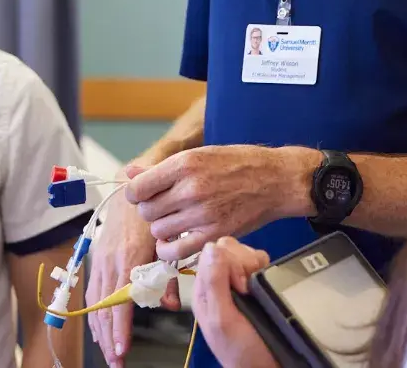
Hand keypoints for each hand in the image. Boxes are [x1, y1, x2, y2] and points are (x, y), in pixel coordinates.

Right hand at [87, 165, 179, 366]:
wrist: (132, 187)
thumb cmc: (154, 214)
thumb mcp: (167, 242)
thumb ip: (168, 275)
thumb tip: (169, 305)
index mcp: (128, 258)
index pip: (121, 303)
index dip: (120, 329)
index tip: (122, 350)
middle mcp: (110, 261)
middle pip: (104, 309)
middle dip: (109, 339)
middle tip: (116, 361)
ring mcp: (101, 260)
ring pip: (95, 303)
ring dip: (100, 330)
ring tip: (107, 352)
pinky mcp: (97, 257)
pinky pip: (92, 292)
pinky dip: (94, 313)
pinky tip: (99, 328)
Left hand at [127, 146, 316, 260]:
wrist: (275, 179)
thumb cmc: (238, 163)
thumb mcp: (199, 154)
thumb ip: (162, 168)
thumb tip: (131, 173)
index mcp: (185, 164)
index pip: (138, 187)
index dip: (135, 193)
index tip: (142, 195)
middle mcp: (191, 188)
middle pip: (146, 210)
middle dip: (149, 210)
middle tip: (162, 207)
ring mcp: (202, 213)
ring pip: (158, 231)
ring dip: (161, 228)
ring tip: (173, 220)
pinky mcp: (214, 234)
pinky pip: (175, 252)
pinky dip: (168, 250)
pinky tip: (173, 242)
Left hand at [192, 238, 276, 367]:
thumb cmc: (242, 350)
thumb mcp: (223, 319)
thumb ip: (214, 283)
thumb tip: (212, 247)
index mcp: (204, 289)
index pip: (212, 252)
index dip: (229, 262)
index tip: (240, 285)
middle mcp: (219, 281)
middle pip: (229, 248)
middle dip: (243, 263)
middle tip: (247, 290)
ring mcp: (238, 282)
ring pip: (245, 252)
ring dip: (254, 265)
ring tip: (257, 289)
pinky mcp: (256, 283)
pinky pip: (259, 261)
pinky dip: (264, 267)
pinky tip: (265, 283)